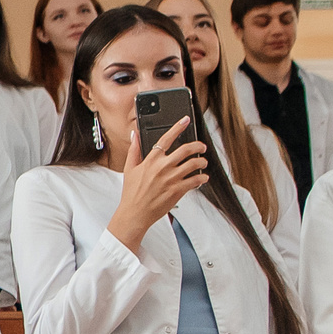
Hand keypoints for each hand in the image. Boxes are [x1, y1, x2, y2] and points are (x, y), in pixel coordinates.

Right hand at [107, 120, 207, 251]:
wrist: (135, 213)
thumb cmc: (131, 193)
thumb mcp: (129, 169)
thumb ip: (133, 150)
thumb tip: (134, 135)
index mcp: (151, 160)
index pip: (166, 138)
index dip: (178, 127)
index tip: (186, 120)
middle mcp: (162, 167)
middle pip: (186, 150)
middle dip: (198, 145)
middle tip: (202, 146)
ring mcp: (171, 178)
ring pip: (194, 164)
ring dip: (202, 161)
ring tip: (203, 162)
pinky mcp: (178, 190)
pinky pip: (196, 180)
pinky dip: (202, 178)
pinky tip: (202, 178)